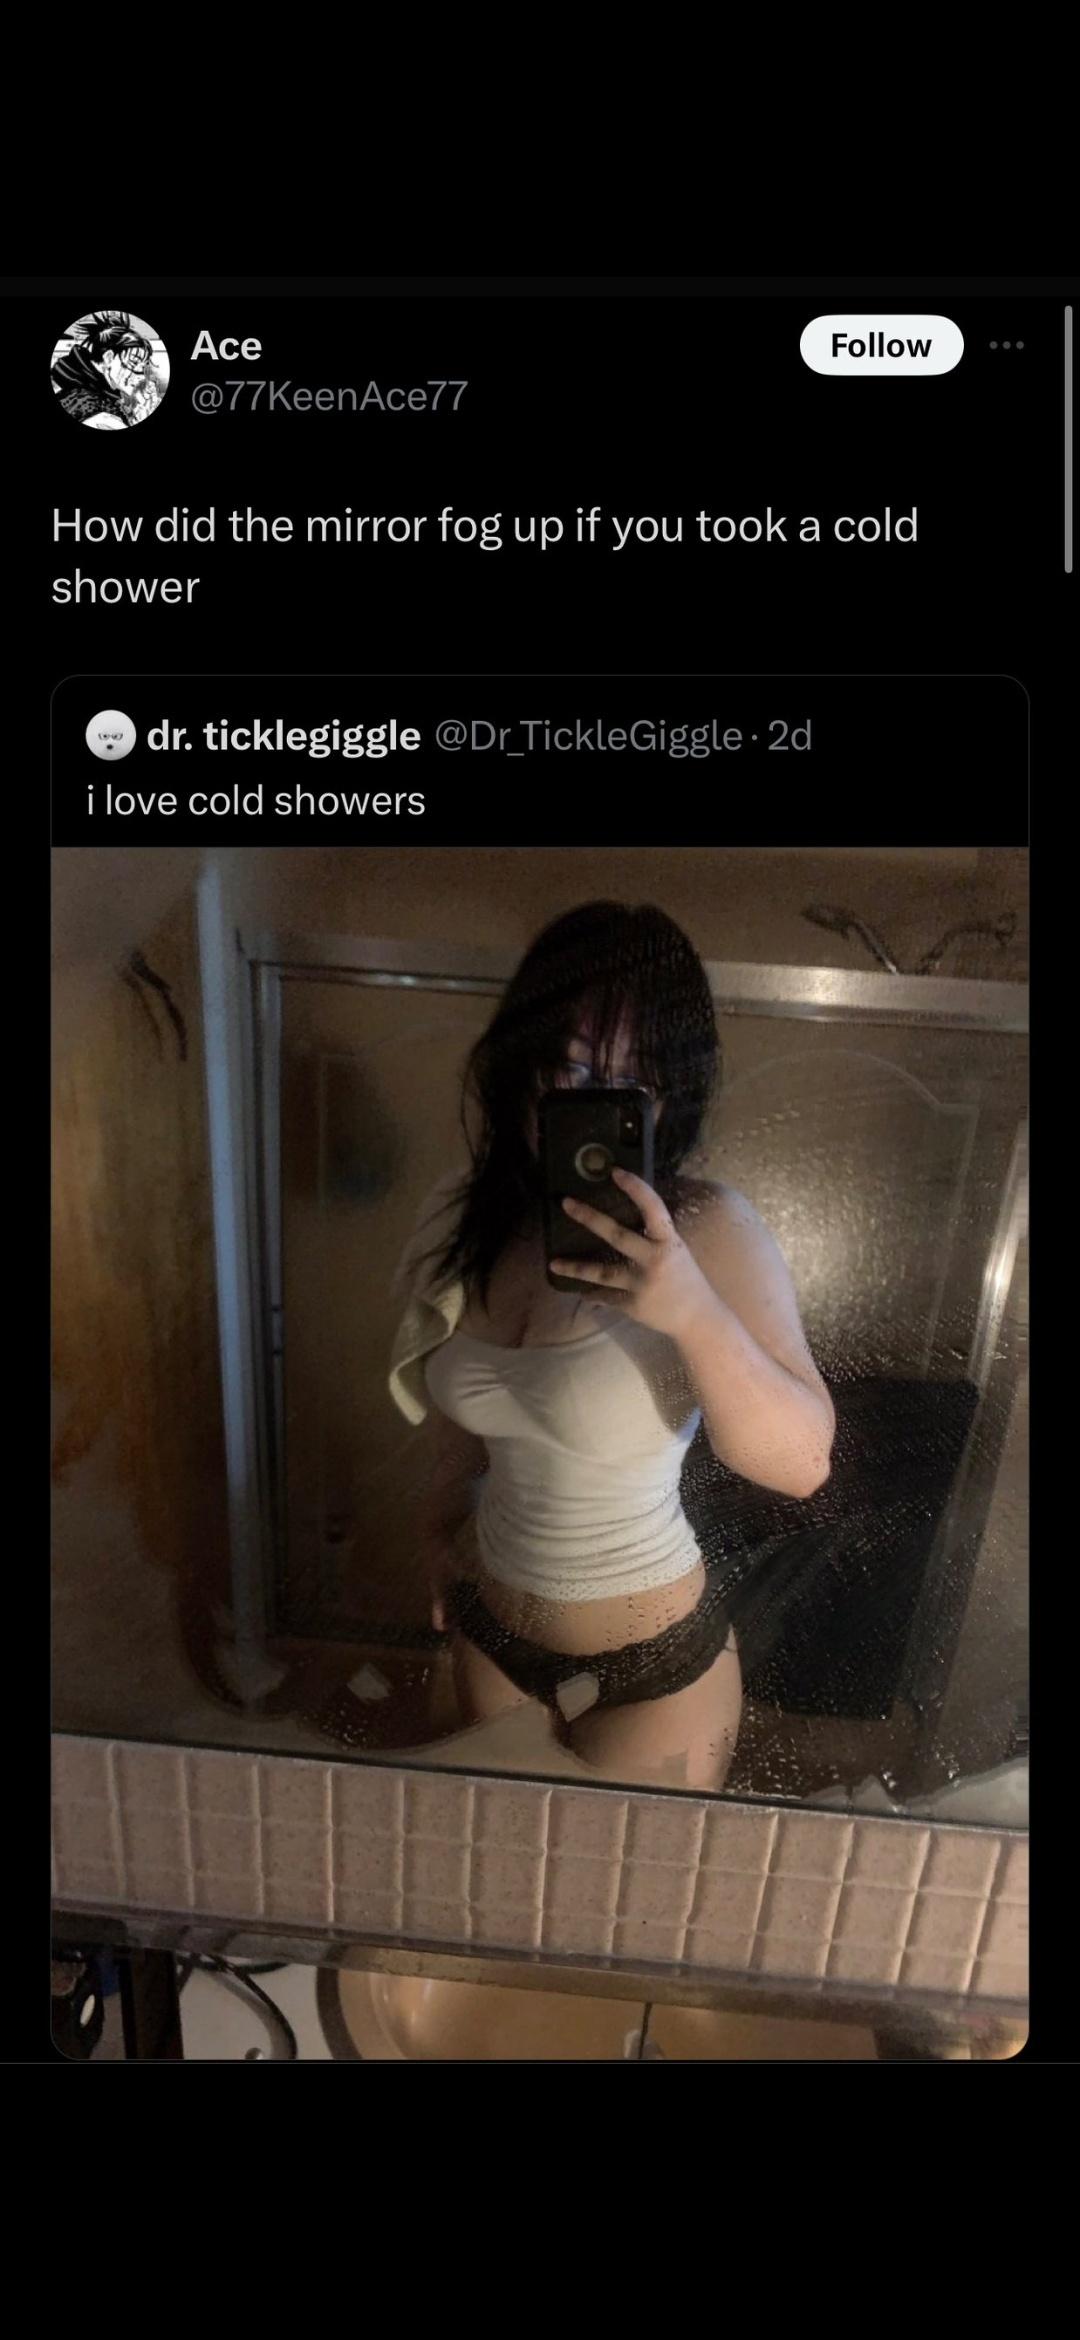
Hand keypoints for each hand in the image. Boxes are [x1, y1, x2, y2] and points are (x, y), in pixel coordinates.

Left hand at [551, 1168, 718, 1343]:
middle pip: (617, 1235)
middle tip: (566, 1203)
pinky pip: (606, 1296)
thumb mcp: (677, 1250)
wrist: (697, 1317)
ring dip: (576, 1267)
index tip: (615, 1172)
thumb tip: (629, 1215)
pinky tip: (578, 1291)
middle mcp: (654, 1259)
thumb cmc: (686, 1278)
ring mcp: (641, 1284)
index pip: (653, 1208)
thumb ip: (655, 1237)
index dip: (636, 1188)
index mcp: (669, 1241)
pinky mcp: (633, 1305)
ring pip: (602, 1273)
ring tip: (554, 1263)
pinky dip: (592, 1294)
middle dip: (589, 1217)